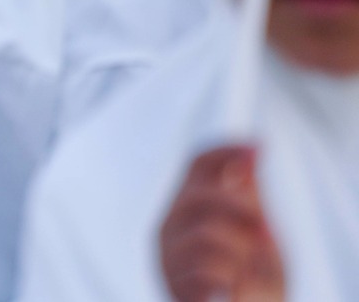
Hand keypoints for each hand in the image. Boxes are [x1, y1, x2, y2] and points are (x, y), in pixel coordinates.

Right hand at [159, 145, 285, 301]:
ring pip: (207, 236)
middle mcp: (171, 226)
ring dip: (241, 255)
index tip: (258, 147)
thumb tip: (253, 148)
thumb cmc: (253, 279)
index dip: (226, 150)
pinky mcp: (175, 287)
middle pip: (199, 194)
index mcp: (189, 206)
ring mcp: (169, 257)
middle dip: (240, 209)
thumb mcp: (258, 230)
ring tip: (248, 272)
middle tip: (265, 230)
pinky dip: (231, 280)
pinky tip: (234, 286)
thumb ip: (249, 192)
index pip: (198, 163)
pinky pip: (208, 273)